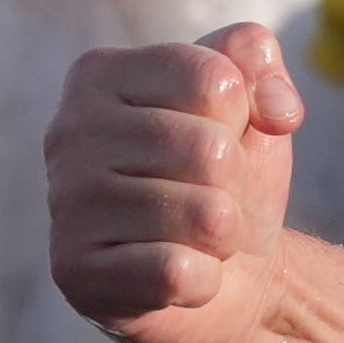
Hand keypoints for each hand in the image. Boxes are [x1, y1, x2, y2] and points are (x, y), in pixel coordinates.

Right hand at [47, 22, 305, 342]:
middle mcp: (69, 132)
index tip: (219, 137)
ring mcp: (65, 204)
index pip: (215, 80)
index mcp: (100, 74)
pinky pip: (179, 273)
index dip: (242, 117)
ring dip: (222, 236)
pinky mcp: (74, 274)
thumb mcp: (249, 100)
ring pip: (205, 216)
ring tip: (193, 235)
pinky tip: (176, 275)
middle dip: (234, 184)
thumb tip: (277, 109)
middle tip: (208, 197)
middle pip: (211, 151)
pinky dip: (202, 282)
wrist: (223, 272)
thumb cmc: (224, 175)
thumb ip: (257, 60)